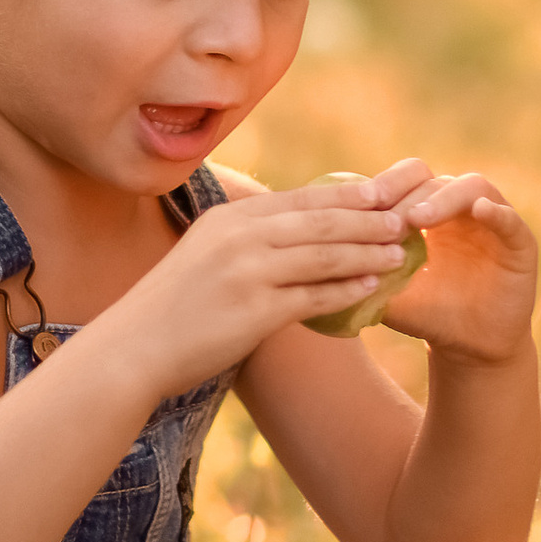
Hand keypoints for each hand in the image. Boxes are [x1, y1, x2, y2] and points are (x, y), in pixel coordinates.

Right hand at [105, 173, 417, 393]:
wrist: (135, 347)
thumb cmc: (173, 305)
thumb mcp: (205, 252)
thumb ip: (246, 237)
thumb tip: (295, 231)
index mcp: (230, 217)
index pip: (300, 199)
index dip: (345, 196)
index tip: (381, 194)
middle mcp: (240, 236)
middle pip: (320, 222)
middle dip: (368, 220)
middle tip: (405, 219)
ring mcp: (247, 272)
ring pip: (323, 256)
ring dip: (367, 253)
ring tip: (399, 253)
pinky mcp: (254, 311)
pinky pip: (312, 297)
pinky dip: (346, 290)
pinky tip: (371, 289)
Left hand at [376, 164, 538, 366]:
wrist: (469, 347)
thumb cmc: (427, 314)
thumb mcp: (390, 293)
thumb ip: (365, 273)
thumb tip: (326, 260)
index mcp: (426, 211)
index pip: (406, 180)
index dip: (385, 186)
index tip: (359, 205)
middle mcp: (458, 208)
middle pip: (433, 179)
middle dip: (406, 192)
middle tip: (384, 212)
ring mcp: (491, 221)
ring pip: (470, 187)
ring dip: (442, 198)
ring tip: (417, 219)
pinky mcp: (520, 243)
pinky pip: (511, 220)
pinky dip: (497, 213)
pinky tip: (481, 212)